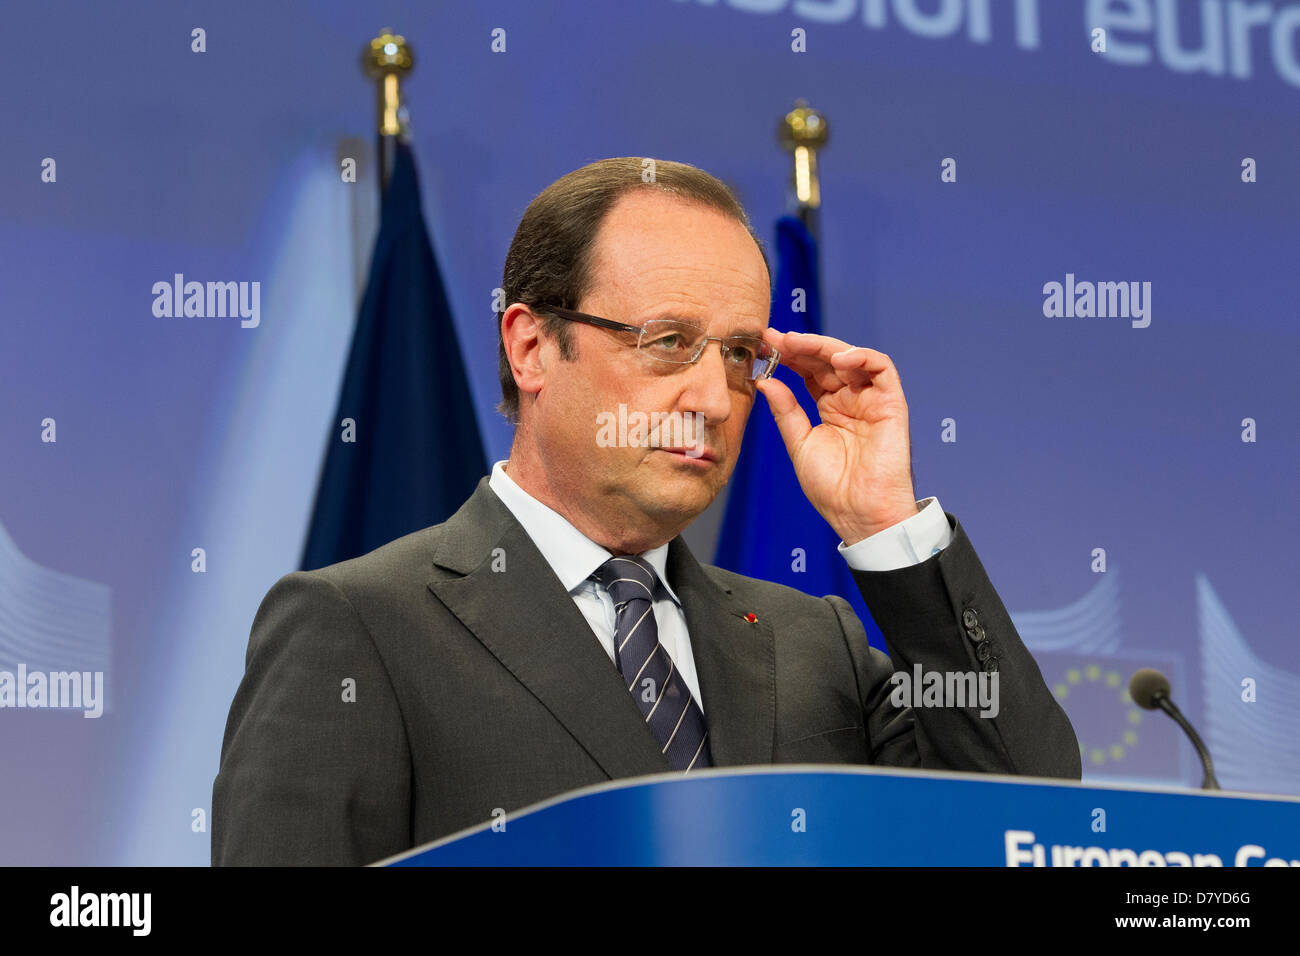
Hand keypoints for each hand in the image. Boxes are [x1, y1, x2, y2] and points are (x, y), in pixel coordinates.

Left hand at [756, 329, 917, 545]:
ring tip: (797, 344)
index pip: (809, 371)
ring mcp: (871, 400)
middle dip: (801, 346)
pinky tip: (838, 359)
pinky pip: (883, 369)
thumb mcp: (799, 444)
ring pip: (852, 358)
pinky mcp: (892, 404)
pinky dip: (862, 357)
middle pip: (826, 361)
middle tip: (776, 338)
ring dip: (825, 346)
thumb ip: (786, 411)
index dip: (789, 356)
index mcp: (829, 408)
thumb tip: (765, 381)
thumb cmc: (832, 488)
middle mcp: (851, 399)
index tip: (765, 343)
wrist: (860, 514)